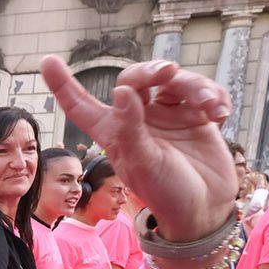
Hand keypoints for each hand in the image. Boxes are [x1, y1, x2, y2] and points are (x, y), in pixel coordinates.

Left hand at [41, 57, 236, 241]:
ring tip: (209, 107)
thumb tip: (122, 91)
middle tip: (169, 71)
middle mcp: (137, 119)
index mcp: (113, 132)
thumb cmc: (166, 192)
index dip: (64, 83)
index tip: (48, 59)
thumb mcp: (142, 163)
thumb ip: (131, 128)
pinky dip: (213, 95)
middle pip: (135, 78)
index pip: (81, 104)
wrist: (205, 209)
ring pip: (174, 80)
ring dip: (195, 86)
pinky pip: (202, 90)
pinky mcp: (195, 115)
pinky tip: (220, 113)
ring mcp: (166, 115)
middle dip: (152, 70)